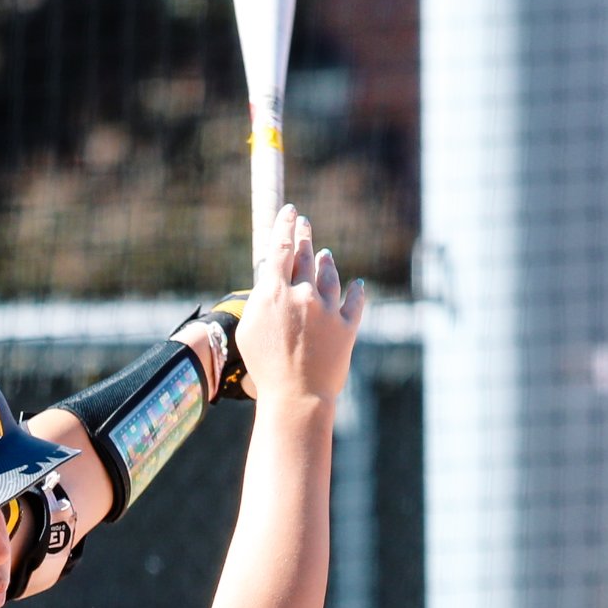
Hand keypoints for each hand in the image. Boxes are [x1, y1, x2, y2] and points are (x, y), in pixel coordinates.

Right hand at [230, 207, 365, 415]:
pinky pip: (354, 300)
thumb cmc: (264, 367)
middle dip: (304, 235)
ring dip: (326, 262)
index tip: (290, 211)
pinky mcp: (347, 326)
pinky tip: (358, 284)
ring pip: (329, 274)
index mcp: (274, 292)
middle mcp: (303, 294)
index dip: (285, 225)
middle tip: (305, 222)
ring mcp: (328, 309)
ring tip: (325, 254)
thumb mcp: (249, 330)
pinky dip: (355, 290)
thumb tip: (270, 283)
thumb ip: (260, 301)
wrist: (297, 396)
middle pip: (305, 255)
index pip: (280, 247)